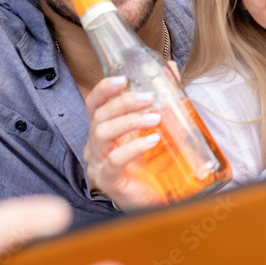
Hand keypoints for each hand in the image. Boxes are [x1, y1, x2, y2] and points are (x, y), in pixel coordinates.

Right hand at [83, 72, 169, 209]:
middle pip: (99, 116)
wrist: (157, 197)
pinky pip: (115, 160)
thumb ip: (163, 96)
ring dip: (130, 122)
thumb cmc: (153, 161)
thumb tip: (171, 67)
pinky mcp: (108, 180)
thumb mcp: (159, 125)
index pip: (95, 104)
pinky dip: (134, 147)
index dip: (104, 89)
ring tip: (155, 119)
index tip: (122, 79)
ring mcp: (99, 163)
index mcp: (105, 128)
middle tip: (148, 98)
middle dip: (124, 103)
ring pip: (103, 134)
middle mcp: (96, 144)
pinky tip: (152, 140)